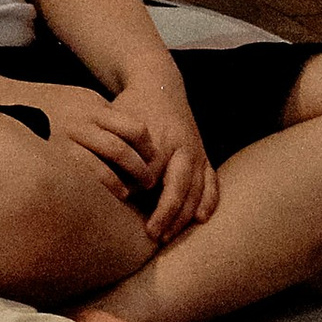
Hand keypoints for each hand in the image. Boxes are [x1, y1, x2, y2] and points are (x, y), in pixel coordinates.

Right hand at [0, 78, 158, 199]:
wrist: (2, 102)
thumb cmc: (44, 103)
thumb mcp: (76, 97)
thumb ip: (101, 114)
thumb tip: (130, 137)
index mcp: (91, 104)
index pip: (133, 127)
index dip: (147, 147)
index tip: (151, 159)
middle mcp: (81, 120)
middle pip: (122, 147)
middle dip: (140, 169)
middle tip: (149, 182)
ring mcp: (67, 138)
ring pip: (108, 162)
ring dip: (124, 181)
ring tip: (130, 192)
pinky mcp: (54, 154)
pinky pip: (87, 175)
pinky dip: (104, 186)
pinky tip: (109, 195)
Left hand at [110, 63, 216, 242]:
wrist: (159, 85)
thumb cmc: (133, 106)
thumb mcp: (119, 120)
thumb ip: (115, 147)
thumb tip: (109, 179)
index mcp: (160, 137)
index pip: (149, 172)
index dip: (138, 192)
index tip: (126, 210)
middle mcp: (183, 147)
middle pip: (177, 186)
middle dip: (166, 213)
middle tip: (152, 234)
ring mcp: (197, 153)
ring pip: (196, 191)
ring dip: (184, 216)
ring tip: (168, 236)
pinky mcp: (205, 157)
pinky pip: (212, 183)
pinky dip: (209, 202)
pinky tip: (201, 220)